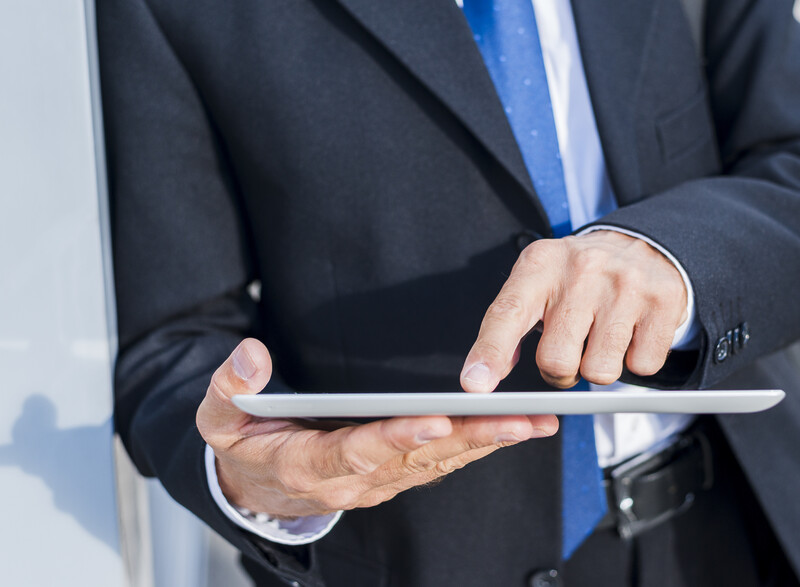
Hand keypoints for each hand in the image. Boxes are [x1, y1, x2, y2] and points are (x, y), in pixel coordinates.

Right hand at [197, 339, 557, 517]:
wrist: (255, 490)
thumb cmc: (244, 446)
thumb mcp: (219, 418)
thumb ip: (231, 387)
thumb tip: (250, 355)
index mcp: (310, 464)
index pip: (360, 450)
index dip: (398, 437)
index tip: (436, 421)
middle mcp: (354, 480)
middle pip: (418, 458)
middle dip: (472, 438)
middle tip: (520, 421)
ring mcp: (378, 482)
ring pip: (440, 464)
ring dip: (488, 444)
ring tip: (534, 423)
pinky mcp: (395, 477)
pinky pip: (441, 465)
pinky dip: (478, 448)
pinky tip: (512, 431)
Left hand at [461, 230, 687, 391]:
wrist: (643, 245)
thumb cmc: (578, 276)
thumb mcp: (537, 282)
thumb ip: (507, 325)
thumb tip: (482, 378)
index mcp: (541, 264)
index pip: (508, 313)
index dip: (490, 353)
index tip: (475, 385)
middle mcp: (583, 270)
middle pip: (556, 361)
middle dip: (559, 372)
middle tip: (570, 349)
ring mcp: (627, 285)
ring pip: (599, 372)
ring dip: (598, 369)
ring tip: (600, 338)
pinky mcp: (663, 302)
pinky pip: (641, 367)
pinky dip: (634, 361)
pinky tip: (631, 333)